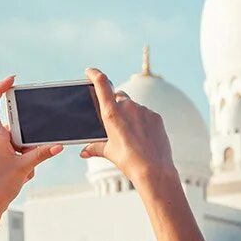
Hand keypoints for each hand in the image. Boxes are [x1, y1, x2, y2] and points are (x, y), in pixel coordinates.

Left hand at [0, 75, 64, 211]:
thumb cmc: (0, 185)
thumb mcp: (25, 167)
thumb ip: (42, 154)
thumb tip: (58, 145)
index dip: (1, 89)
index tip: (13, 80)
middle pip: (19, 127)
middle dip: (28, 143)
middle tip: (24, 157)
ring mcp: (2, 146)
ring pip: (23, 142)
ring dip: (28, 155)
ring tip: (22, 170)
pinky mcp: (7, 155)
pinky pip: (24, 151)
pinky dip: (27, 161)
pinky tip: (22, 174)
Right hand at [79, 68, 176, 182]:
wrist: (153, 169)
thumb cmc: (128, 160)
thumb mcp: (109, 152)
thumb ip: (95, 148)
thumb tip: (84, 152)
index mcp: (111, 113)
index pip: (102, 84)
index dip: (95, 74)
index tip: (90, 71)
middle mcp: (128, 107)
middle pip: (119, 96)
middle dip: (115, 103)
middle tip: (115, 118)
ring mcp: (143, 110)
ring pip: (133, 106)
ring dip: (130, 113)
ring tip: (130, 133)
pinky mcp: (156, 117)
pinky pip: (146, 114)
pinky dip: (142, 121)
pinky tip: (143, 135)